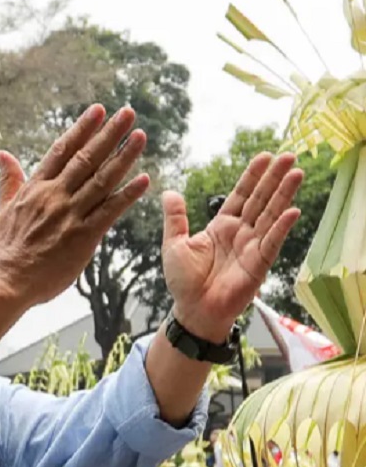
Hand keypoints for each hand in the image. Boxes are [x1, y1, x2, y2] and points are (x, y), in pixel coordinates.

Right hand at [0, 105, 150, 305]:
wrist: (5, 281)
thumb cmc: (4, 249)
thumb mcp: (1, 209)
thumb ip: (9, 180)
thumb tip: (2, 154)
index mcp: (35, 188)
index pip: (62, 150)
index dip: (82, 129)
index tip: (98, 111)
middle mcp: (54, 196)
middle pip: (86, 158)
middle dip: (109, 134)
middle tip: (128, 113)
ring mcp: (69, 215)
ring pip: (102, 180)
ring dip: (124, 157)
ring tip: (140, 136)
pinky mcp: (83, 237)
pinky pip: (110, 211)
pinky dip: (127, 194)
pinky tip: (144, 180)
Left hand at [162, 153, 301, 341]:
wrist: (192, 310)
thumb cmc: (183, 281)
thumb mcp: (174, 244)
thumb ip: (175, 218)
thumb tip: (169, 192)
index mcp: (221, 226)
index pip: (240, 195)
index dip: (252, 176)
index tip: (265, 156)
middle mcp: (241, 233)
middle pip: (260, 200)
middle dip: (274, 178)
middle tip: (290, 155)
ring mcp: (252, 247)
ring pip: (271, 215)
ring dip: (284, 194)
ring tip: (297, 173)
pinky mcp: (259, 263)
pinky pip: (272, 242)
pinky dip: (282, 227)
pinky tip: (293, 210)